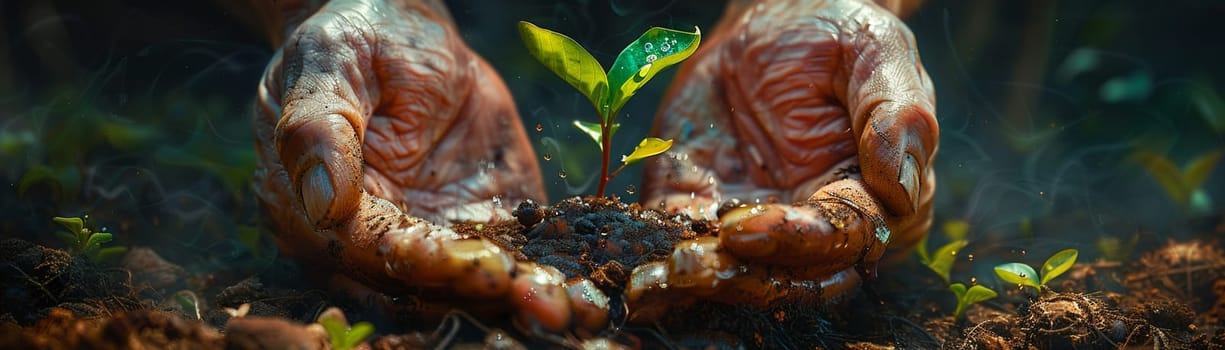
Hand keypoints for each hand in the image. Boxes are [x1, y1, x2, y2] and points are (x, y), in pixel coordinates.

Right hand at [252, 0, 601, 332]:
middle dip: (489, 295)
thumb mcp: (331, 67)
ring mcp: (434, 237)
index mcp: (319, 215)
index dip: (429, 264)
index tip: (483, 266)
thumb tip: (322, 201)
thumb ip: (319, 129)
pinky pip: (517, 259)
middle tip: (547, 302)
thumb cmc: (357, 41)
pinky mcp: (484, 223)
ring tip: (579, 310)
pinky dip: (552, 278)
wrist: (405, 32)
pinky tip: (592, 296)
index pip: (374, 253)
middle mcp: (377, 241)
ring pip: (476, 285)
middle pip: (430, 286)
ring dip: (526, 300)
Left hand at [630, 0, 937, 320]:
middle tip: (696, 263)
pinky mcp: (704, 211)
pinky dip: (665, 270)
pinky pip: (686, 247)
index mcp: (875, 197)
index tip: (745, 227)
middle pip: (793, 277)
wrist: (766, 20)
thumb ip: (897, 115)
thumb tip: (903, 190)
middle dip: (746, 278)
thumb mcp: (875, 52)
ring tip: (666, 274)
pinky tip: (642, 277)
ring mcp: (760, 225)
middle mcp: (819, 225)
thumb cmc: (835, 33)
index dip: (798, 241)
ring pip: (740, 276)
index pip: (844, 240)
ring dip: (704, 284)